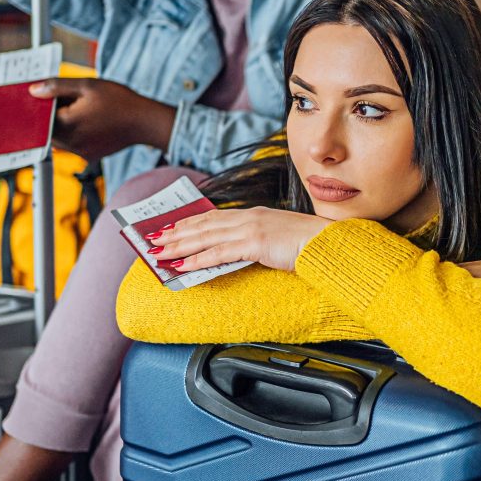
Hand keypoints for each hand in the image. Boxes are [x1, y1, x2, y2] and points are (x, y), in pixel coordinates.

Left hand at [28, 78, 175, 160]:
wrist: (145, 122)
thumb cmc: (119, 101)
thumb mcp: (87, 85)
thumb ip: (57, 87)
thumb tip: (33, 91)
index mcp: (67, 124)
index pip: (40, 118)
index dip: (39, 106)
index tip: (43, 96)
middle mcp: (70, 143)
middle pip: (47, 130)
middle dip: (50, 116)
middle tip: (63, 100)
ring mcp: (80, 152)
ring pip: (59, 139)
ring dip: (62, 125)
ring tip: (80, 110)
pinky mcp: (89, 156)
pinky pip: (72, 145)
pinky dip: (74, 134)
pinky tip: (89, 121)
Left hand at [146, 207, 330, 273]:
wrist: (327, 244)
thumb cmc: (308, 244)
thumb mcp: (278, 238)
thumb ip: (258, 240)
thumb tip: (241, 250)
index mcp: (254, 214)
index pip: (213, 216)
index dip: (189, 222)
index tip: (171, 227)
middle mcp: (248, 217)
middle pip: (204, 225)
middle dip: (176, 233)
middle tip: (153, 240)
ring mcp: (251, 229)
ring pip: (206, 237)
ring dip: (180, 246)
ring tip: (160, 254)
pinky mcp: (254, 244)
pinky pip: (219, 253)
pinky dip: (198, 259)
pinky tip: (183, 266)